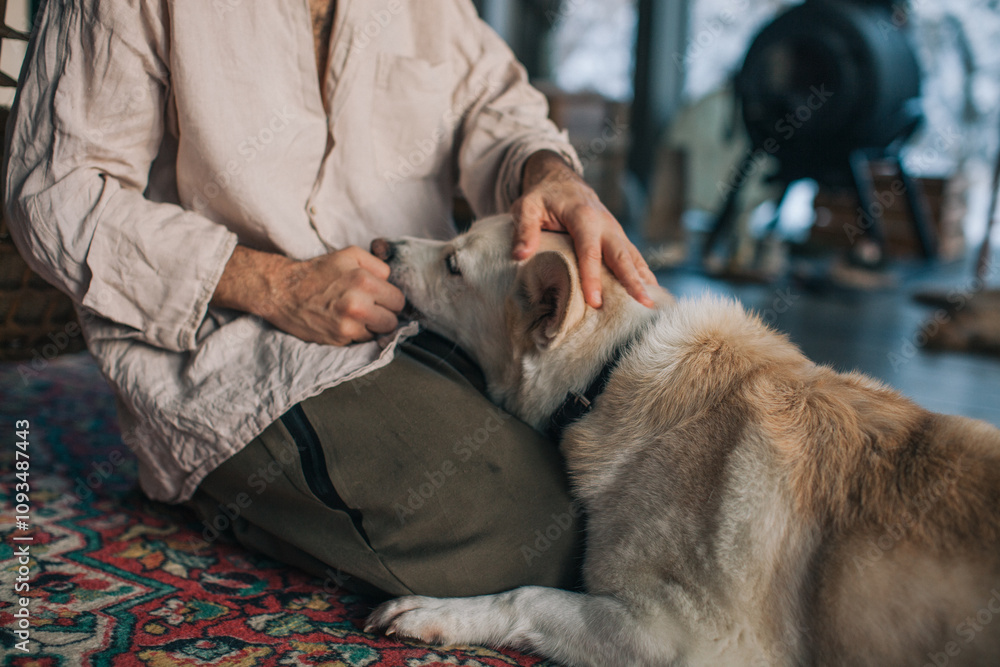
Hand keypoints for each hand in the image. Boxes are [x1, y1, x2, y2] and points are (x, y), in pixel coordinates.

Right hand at [212, 245, 404, 345]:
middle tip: (368, 306)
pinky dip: (356, 333)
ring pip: (379, 333)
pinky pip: (362, 340)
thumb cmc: (318, 272)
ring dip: (370, 326)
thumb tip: (392, 282)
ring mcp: (348, 325)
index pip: (398, 300)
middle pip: (392, 320)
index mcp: (364, 281)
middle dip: (383, 314)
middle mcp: (358, 305)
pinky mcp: (339, 339)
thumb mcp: (350, 255)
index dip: (390, 299)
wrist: (283, 291)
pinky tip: (343, 321)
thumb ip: (378, 266)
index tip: (380, 297)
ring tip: (354, 314)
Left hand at [511, 151, 655, 308]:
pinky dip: (644, 273)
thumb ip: (524, 229)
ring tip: (654, 303)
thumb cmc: (542, 196)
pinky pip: (633, 256)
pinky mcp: (617, 236)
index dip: (592, 276)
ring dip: (644, 279)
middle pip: (620, 254)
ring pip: (632, 256)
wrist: (561, 179)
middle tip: (643, 303)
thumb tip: (520, 255)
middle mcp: (605, 223)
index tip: (595, 301)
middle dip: (632, 280)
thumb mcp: (526, 206)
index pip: (589, 250)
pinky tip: (652, 292)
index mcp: (583, 215)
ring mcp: (614, 230)